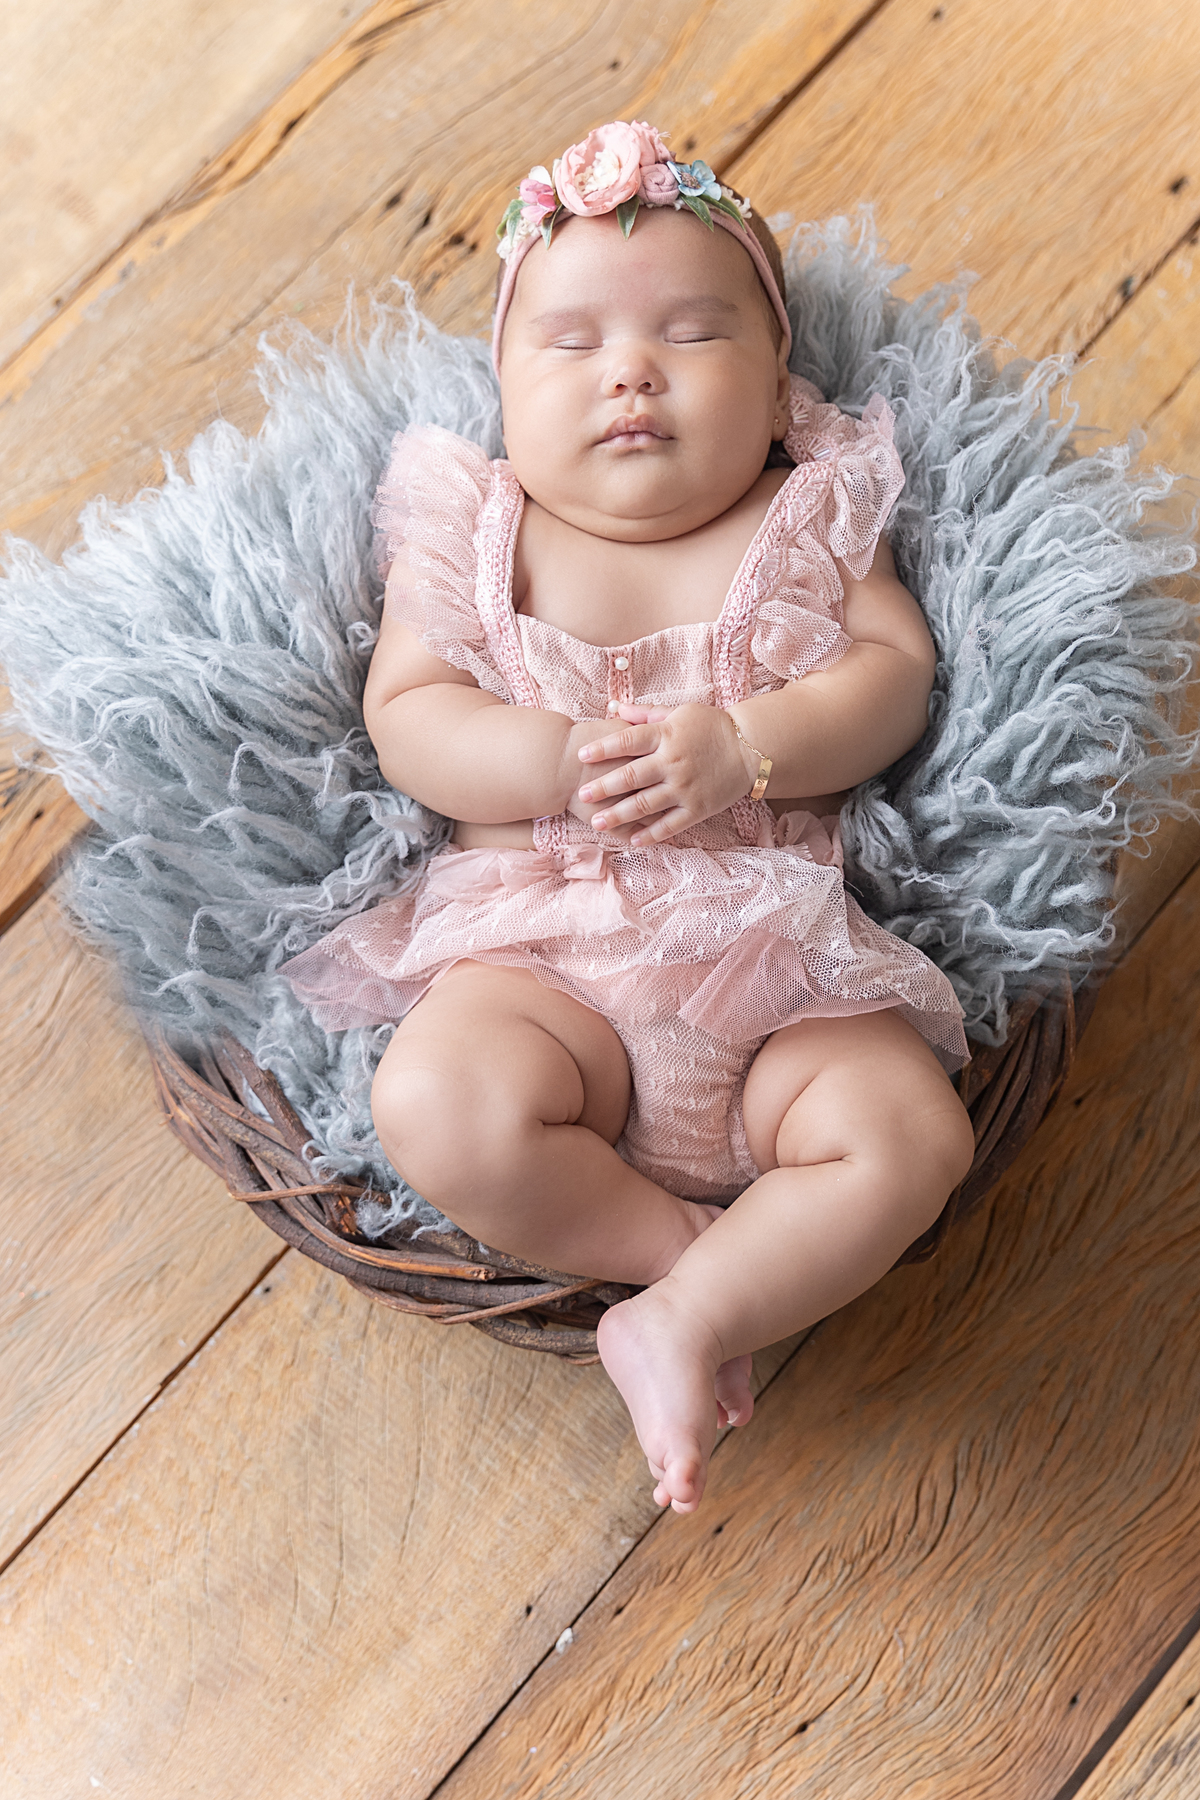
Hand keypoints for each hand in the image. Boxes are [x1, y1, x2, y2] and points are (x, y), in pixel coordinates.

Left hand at [574, 703, 758, 844]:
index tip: (581, 756)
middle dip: (603, 787)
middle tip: (581, 794)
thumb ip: (645, 714)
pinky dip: (650, 834)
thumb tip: (613, 707)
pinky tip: (632, 840)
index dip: (603, 749)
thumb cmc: (712, 726)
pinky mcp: (697, 808)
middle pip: (631, 776)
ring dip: (619, 815)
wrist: (751, 748)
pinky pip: (670, 825)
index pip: (628, 741)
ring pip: (645, 804)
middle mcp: (673, 763)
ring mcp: (685, 788)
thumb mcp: (679, 712)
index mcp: (667, 736)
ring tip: (597, 823)